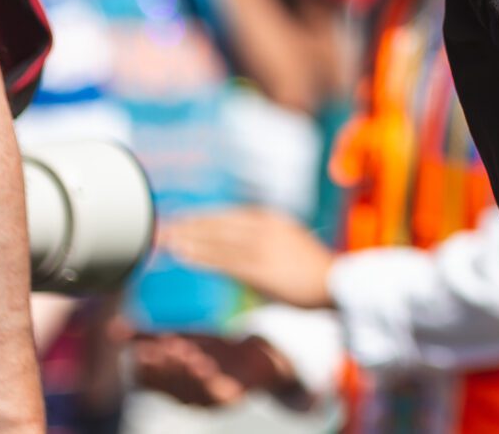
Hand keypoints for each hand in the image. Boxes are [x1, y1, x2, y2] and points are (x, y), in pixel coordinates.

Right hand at [129, 332, 296, 406]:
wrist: (257, 359)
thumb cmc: (212, 350)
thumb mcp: (181, 337)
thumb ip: (148, 334)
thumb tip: (111, 328)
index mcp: (166, 382)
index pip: (146, 378)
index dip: (144, 364)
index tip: (143, 347)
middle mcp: (181, 395)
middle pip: (167, 383)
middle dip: (164, 364)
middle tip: (164, 345)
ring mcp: (204, 400)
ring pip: (188, 388)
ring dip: (184, 369)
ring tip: (184, 349)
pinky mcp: (228, 400)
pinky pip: (215, 392)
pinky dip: (207, 379)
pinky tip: (204, 364)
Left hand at [160, 207, 334, 308]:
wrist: (336, 283)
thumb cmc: (311, 270)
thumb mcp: (287, 245)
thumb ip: (260, 244)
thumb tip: (234, 254)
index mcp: (273, 219)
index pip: (228, 216)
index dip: (202, 217)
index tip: (181, 218)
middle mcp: (265, 228)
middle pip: (218, 224)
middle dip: (188, 224)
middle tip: (161, 225)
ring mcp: (262, 247)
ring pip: (216, 240)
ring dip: (188, 238)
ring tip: (164, 239)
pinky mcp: (260, 268)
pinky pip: (223, 260)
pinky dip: (201, 256)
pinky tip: (183, 255)